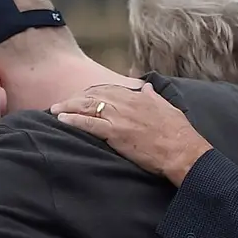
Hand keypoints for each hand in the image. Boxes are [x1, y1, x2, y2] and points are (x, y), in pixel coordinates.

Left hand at [51, 84, 213, 184]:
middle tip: (63, 103)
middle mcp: (126, 103)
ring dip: (68, 107)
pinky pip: (88, 124)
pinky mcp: (115, 133)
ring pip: (87, 107)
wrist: (182, 150)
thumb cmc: (178, 133)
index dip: (92, 92)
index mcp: (138, 97)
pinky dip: (73, 120)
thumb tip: (146, 87)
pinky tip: (62, 120)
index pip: (109, 89)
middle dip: (76, 98)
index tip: (83, 96)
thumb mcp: (167, 107)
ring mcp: (119, 117)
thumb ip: (153, 96)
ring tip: (55, 109)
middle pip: (93, 95)